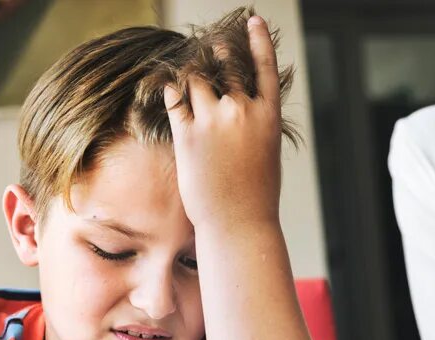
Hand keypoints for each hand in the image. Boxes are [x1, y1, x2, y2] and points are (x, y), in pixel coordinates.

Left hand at [164, 15, 281, 229]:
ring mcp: (214, 120)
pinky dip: (169, 91)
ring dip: (190, 76)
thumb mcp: (266, 154)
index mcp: (267, 116)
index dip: (259, 41)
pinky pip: (174, 99)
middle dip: (216, 55)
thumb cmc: (255, 197)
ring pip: (195, 79)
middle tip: (209, 51)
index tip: (253, 22)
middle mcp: (242, 111)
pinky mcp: (187, 134)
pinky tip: (167, 90)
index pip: (265, 67)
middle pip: (226, 66)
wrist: (238, 223)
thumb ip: (255, 125)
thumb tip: (241, 110)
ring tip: (186, 79)